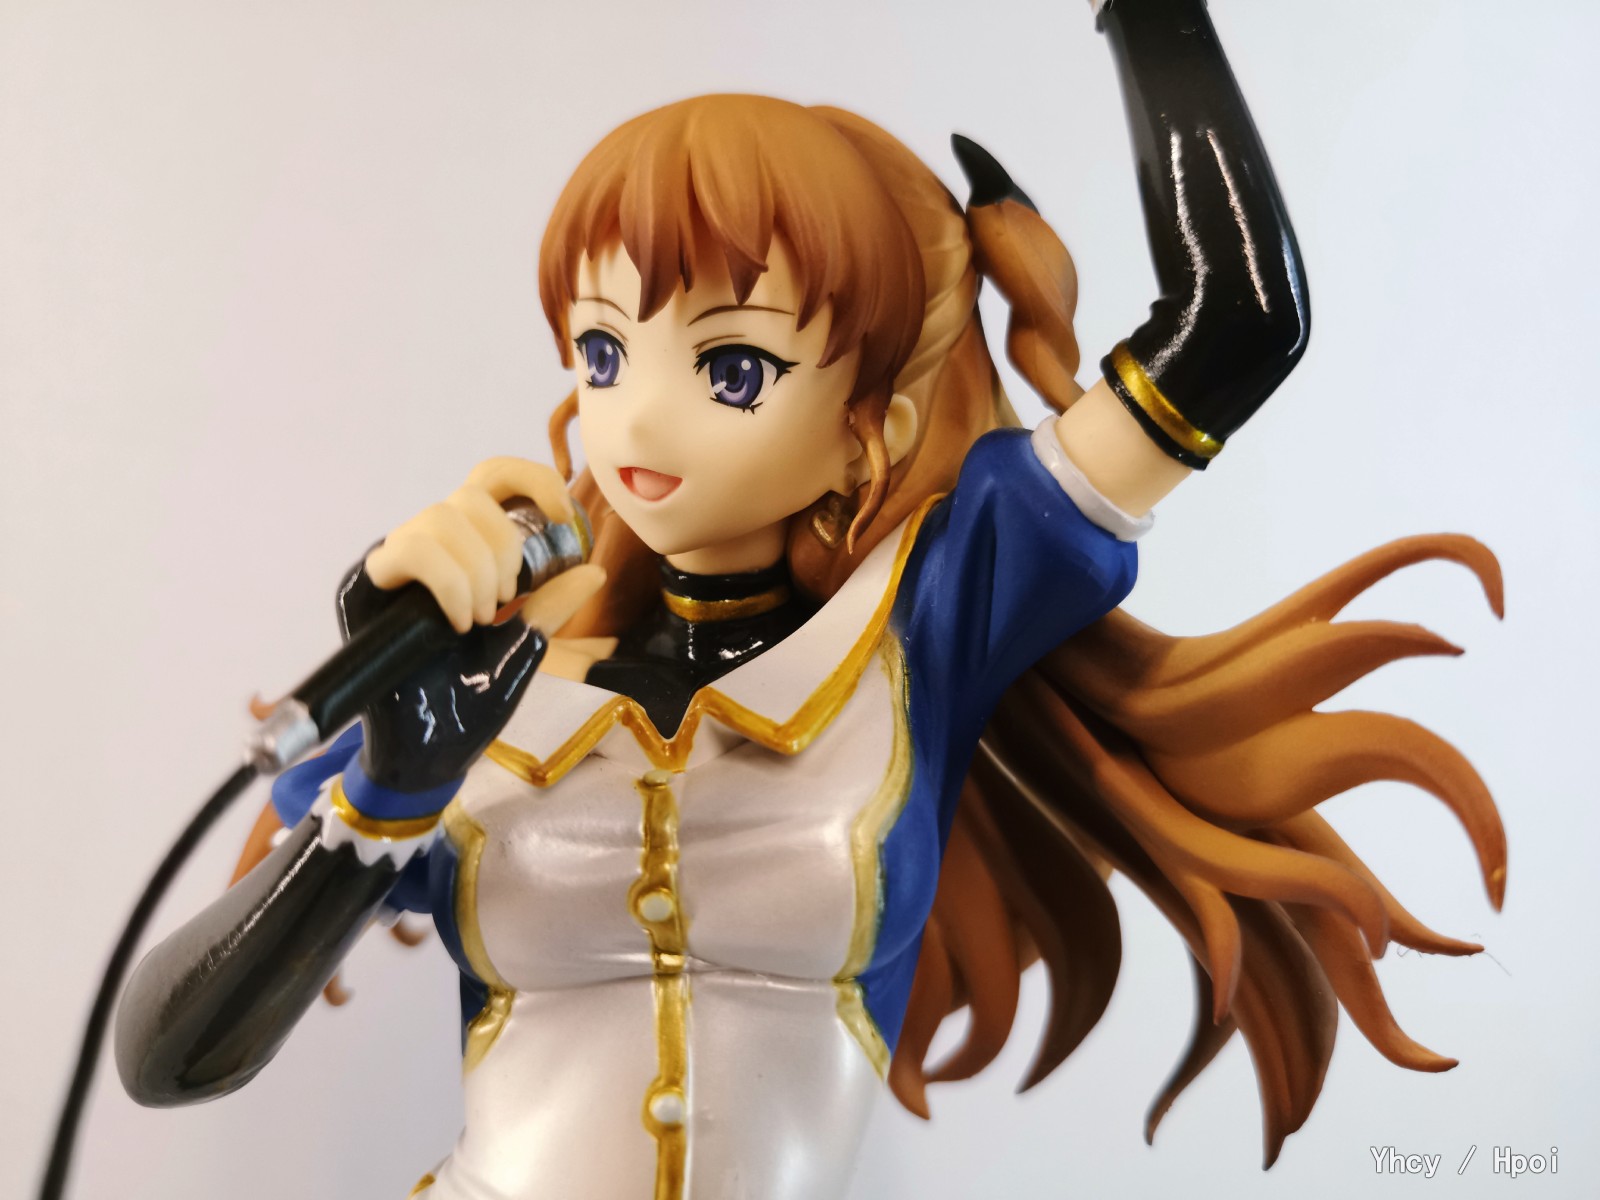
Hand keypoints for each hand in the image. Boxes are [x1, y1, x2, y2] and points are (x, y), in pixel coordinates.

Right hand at [339, 458, 604, 797]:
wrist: (428, 755)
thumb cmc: (469, 703)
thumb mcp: (523, 649)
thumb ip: (550, 606)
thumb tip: (593, 569)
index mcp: (464, 551)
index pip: (491, 479)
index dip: (530, 480)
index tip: (563, 516)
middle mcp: (424, 546)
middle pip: (470, 497)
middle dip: (503, 549)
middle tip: (503, 606)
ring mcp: (391, 564)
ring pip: (439, 519)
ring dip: (475, 572)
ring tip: (478, 621)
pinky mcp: (364, 586)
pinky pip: (409, 550)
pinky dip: (447, 582)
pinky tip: (458, 623)